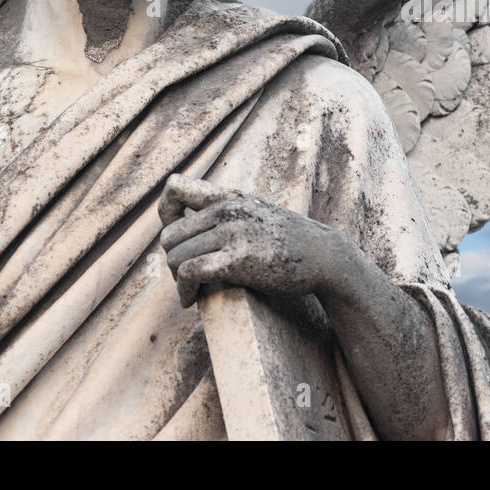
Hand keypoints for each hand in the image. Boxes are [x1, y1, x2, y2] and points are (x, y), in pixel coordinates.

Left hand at [157, 173, 344, 307]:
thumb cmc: (292, 243)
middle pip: (169, 236)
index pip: (174, 188)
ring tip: (193, 291)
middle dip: (174, 260)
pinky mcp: (238, 259)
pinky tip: (192, 300)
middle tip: (190, 277)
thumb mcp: (259, 215)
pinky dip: (184, 291)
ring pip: (176, 257)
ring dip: (179, 281)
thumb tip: (199, 233)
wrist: (324, 256)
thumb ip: (232, 215)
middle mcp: (228, 209)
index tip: (179, 238)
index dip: (165, 213)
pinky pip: (190, 272)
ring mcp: (233, 232)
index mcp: (230, 197)